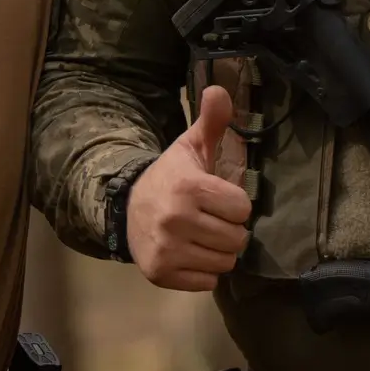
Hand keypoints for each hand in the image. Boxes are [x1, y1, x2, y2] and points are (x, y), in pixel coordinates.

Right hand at [127, 86, 251, 290]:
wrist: (127, 208)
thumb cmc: (170, 177)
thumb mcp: (190, 147)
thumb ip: (211, 121)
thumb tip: (219, 88)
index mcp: (190, 187)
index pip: (242, 208)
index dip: (234, 204)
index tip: (218, 199)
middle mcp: (177, 219)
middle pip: (237, 239)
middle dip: (230, 230)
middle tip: (211, 221)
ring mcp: (168, 249)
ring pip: (225, 263)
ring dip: (219, 252)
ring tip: (202, 237)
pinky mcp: (161, 273)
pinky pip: (208, 282)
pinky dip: (204, 271)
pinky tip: (190, 253)